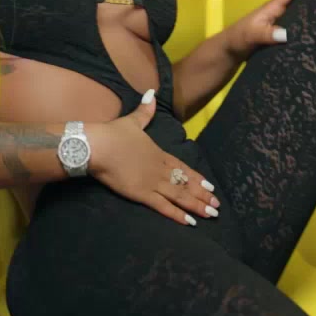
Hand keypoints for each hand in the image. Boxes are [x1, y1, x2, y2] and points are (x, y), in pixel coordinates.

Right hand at [86, 90, 219, 225]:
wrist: (99, 146)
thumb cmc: (113, 134)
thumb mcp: (132, 121)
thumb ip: (145, 111)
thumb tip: (151, 93)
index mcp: (159, 153)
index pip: (183, 168)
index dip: (197, 178)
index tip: (210, 186)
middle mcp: (160, 169)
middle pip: (186, 184)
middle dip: (202, 195)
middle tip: (216, 205)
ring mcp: (153, 182)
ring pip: (180, 196)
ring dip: (196, 205)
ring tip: (211, 214)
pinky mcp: (142, 194)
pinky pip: (163, 206)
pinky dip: (177, 215)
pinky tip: (190, 222)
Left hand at [225, 0, 315, 58]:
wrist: (231, 50)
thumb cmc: (240, 39)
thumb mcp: (253, 36)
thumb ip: (267, 34)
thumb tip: (286, 34)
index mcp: (274, 6)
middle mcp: (280, 9)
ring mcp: (283, 18)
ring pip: (303, 0)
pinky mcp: (284, 28)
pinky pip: (303, 14)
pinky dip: (314, 7)